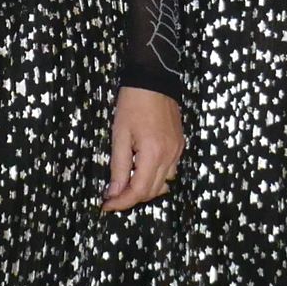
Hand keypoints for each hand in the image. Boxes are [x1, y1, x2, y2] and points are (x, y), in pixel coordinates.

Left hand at [103, 86, 183, 210]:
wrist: (154, 80)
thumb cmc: (132, 104)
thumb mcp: (120, 135)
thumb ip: (119, 167)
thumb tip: (114, 192)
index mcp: (153, 153)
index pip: (139, 190)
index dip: (122, 202)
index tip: (107, 205)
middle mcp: (170, 155)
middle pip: (152, 191)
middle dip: (131, 198)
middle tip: (112, 196)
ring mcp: (177, 151)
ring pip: (163, 184)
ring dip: (144, 190)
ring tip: (125, 185)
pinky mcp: (179, 145)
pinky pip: (170, 171)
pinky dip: (155, 178)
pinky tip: (141, 171)